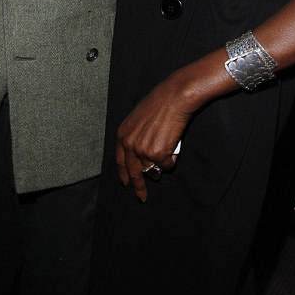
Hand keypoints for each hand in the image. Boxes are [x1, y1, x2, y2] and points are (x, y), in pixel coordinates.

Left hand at [115, 78, 190, 201]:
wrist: (174, 97)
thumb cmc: (160, 103)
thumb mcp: (138, 119)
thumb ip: (136, 137)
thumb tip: (142, 156)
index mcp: (122, 134)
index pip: (120, 160)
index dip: (123, 173)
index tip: (126, 183)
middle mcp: (129, 144)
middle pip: (133, 172)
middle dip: (138, 186)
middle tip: (142, 197)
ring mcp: (142, 150)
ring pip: (153, 168)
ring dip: (162, 162)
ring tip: (168, 144)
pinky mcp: (157, 154)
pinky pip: (167, 165)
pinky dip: (172, 158)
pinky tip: (174, 143)